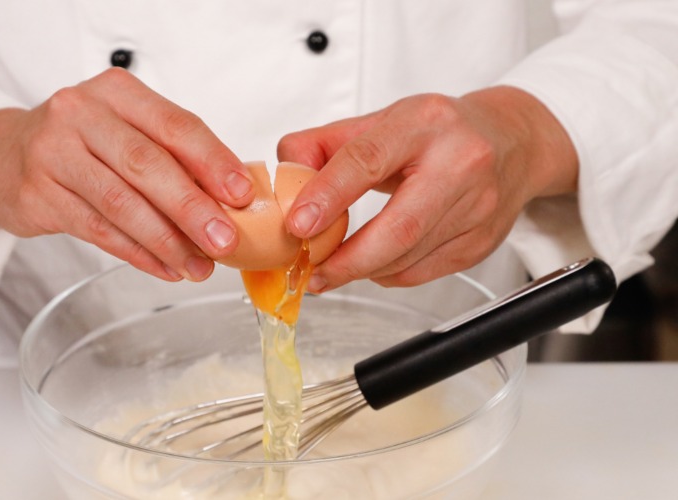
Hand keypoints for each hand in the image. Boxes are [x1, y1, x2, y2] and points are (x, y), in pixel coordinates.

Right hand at [0, 68, 254, 281]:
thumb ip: (174, 157)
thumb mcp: (125, 130)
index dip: (213, 161)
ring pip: (122, 204)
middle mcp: (81, 114)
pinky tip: (165, 267)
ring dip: (167, 241)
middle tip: (225, 241)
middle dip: (193, 208)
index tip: (242, 194)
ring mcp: (53, 153)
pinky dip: (138, 254)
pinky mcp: (37, 194)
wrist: (0, 155)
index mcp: (117, 92)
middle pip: (148, 165)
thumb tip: (233, 200)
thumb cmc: (81, 143)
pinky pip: (98, 230)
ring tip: (199, 267)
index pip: (175, 125)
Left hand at [277, 86, 577, 290]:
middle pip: (399, 227)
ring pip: (409, 257)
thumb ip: (326, 144)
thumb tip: (285, 174)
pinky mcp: (481, 243)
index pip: (369, 160)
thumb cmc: (440, 132)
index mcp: (425, 123)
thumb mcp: (381, 121)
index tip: (298, 225)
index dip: (328, 195)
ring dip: (361, 270)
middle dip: (347, 259)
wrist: (512, 142)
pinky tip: (371, 264)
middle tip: (311, 271)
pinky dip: (387, 274)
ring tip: (329, 270)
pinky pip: (422, 273)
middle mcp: (460, 163)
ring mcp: (477, 208)